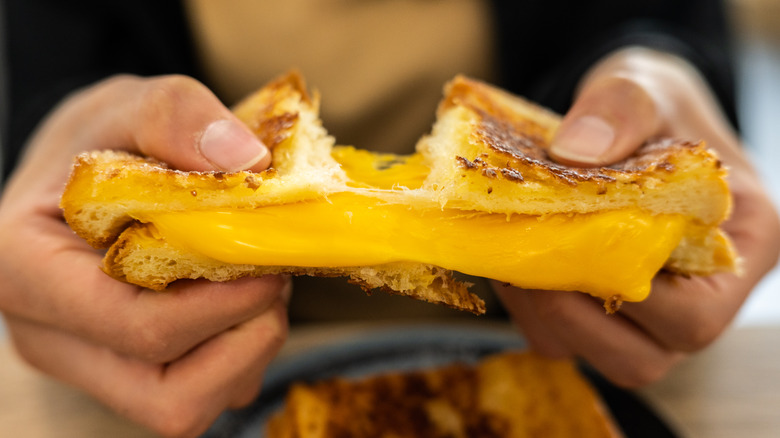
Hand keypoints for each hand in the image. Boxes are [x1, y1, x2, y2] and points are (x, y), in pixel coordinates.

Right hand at [0, 75, 288, 436]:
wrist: (82, 172)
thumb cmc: (98, 141)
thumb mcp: (127, 103)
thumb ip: (176, 115)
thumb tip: (246, 163)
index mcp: (27, 271)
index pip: (134, 328)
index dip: (220, 306)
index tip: (268, 264)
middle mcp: (50, 336)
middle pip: (169, 394)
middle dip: (245, 336)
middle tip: (271, 274)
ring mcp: (90, 363)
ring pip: (187, 407)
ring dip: (248, 349)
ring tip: (256, 283)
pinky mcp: (127, 374)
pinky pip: (199, 395)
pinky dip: (239, 356)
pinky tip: (240, 300)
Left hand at [494, 47, 779, 387]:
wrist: (629, 118)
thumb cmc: (654, 106)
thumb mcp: (644, 85)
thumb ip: (621, 107)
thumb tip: (575, 151)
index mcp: (742, 246)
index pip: (696, 313)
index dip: (627, 295)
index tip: (572, 242)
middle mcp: (703, 297)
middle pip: (642, 357)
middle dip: (570, 314)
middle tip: (526, 255)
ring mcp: (652, 314)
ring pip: (594, 355)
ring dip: (541, 315)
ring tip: (513, 254)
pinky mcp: (607, 313)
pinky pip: (561, 338)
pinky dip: (528, 309)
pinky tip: (512, 258)